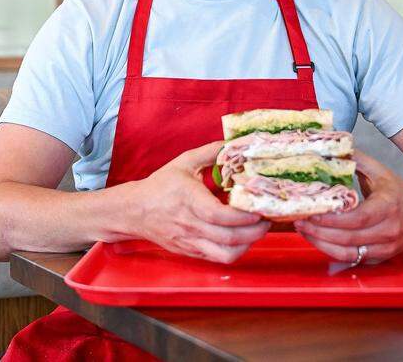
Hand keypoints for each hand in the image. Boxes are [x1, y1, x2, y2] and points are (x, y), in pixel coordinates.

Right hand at [125, 140, 270, 263]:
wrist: (135, 211)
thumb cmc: (160, 186)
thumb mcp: (184, 163)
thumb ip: (210, 152)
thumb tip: (234, 144)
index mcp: (189, 200)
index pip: (220, 215)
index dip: (244, 216)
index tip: (260, 208)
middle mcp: (190, 224)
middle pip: (229, 237)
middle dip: (255, 231)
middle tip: (267, 219)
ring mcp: (190, 241)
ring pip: (226, 254)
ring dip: (248, 244)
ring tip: (257, 230)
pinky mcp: (191, 252)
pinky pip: (218, 258)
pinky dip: (235, 251)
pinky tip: (242, 237)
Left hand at [293, 151, 402, 263]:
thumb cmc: (398, 191)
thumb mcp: (379, 171)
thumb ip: (356, 159)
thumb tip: (330, 148)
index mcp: (388, 207)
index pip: (358, 218)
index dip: (333, 219)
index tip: (311, 213)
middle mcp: (388, 231)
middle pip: (349, 238)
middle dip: (320, 232)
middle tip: (299, 222)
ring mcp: (385, 248)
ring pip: (349, 253)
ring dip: (322, 244)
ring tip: (304, 231)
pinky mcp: (380, 258)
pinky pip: (353, 260)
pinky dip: (332, 252)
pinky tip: (318, 240)